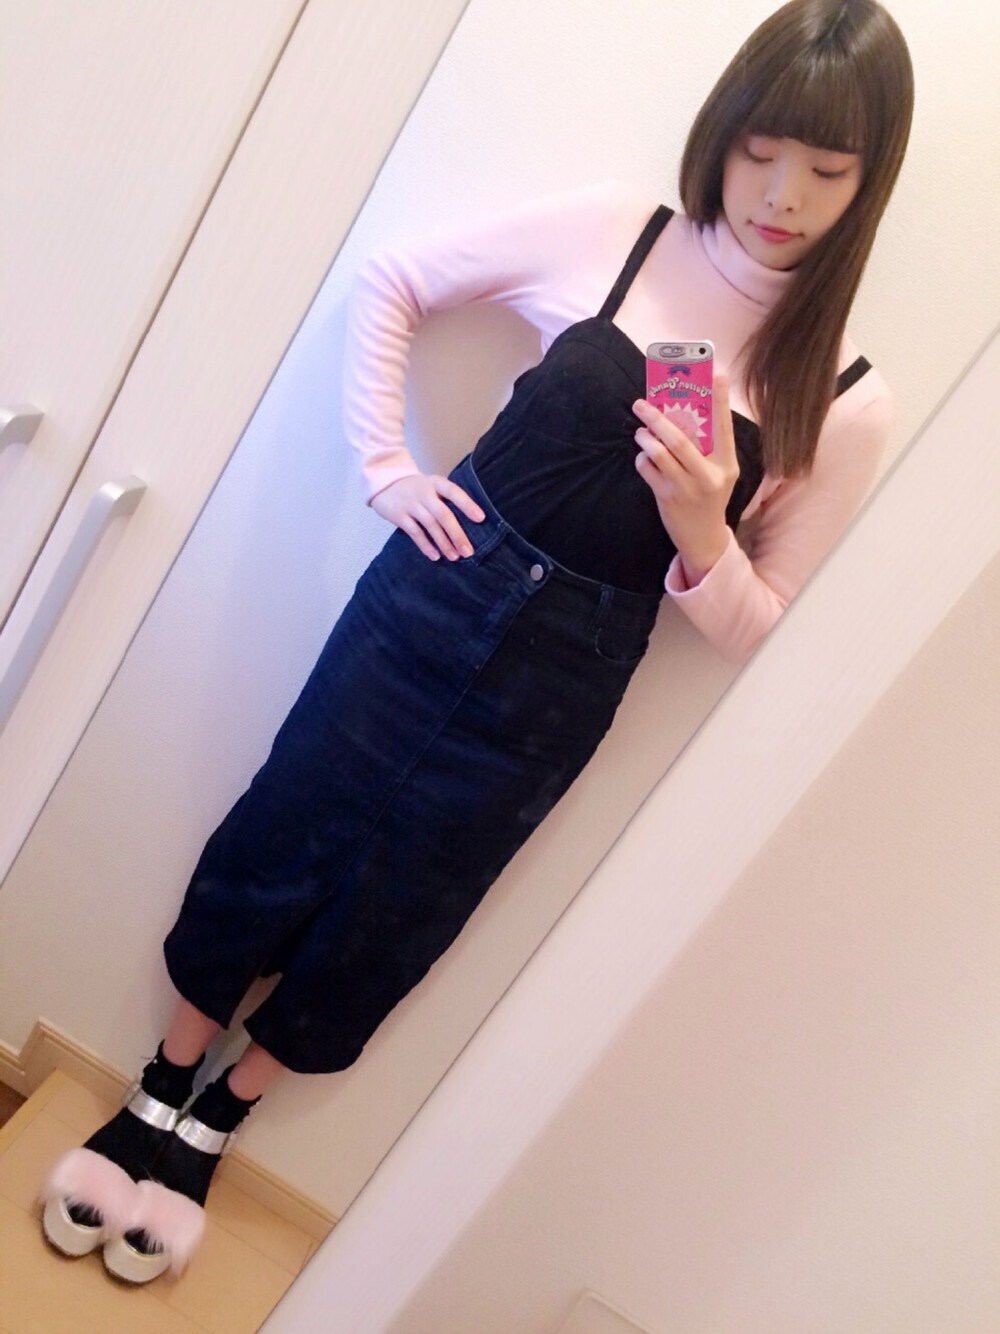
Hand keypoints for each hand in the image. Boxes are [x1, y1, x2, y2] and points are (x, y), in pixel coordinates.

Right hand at [370, 472, 485, 560]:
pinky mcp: (398, 515)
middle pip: (443, 514)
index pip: (454, 492)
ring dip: (443, 543)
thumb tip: (469, 526)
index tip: (481, 518)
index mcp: (436, 483)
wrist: (384, 483)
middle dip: (457, 534)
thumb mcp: (432, 486)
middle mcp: (424, 492)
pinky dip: (426, 545)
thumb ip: (447, 500)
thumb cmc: (417, 489)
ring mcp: (410, 504)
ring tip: (454, 557)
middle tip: (468, 551)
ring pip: (430, 525)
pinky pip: (415, 533)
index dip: (467, 505)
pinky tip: (435, 556)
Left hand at [632, 373, 738, 579]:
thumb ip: (708, 450)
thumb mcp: (720, 474)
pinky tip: (644, 458)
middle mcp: (708, 476)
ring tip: (641, 432)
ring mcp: (686, 488)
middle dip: (657, 418)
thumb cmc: (710, 497)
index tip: (717, 375)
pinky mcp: (667, 498)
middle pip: (679, 439)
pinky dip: (642, 459)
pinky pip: (647, 470)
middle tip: (641, 404)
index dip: (721, 400)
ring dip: (645, 438)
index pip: (725, 427)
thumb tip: (684, 415)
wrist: (703, 537)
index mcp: (726, 465)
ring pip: (659, 453)